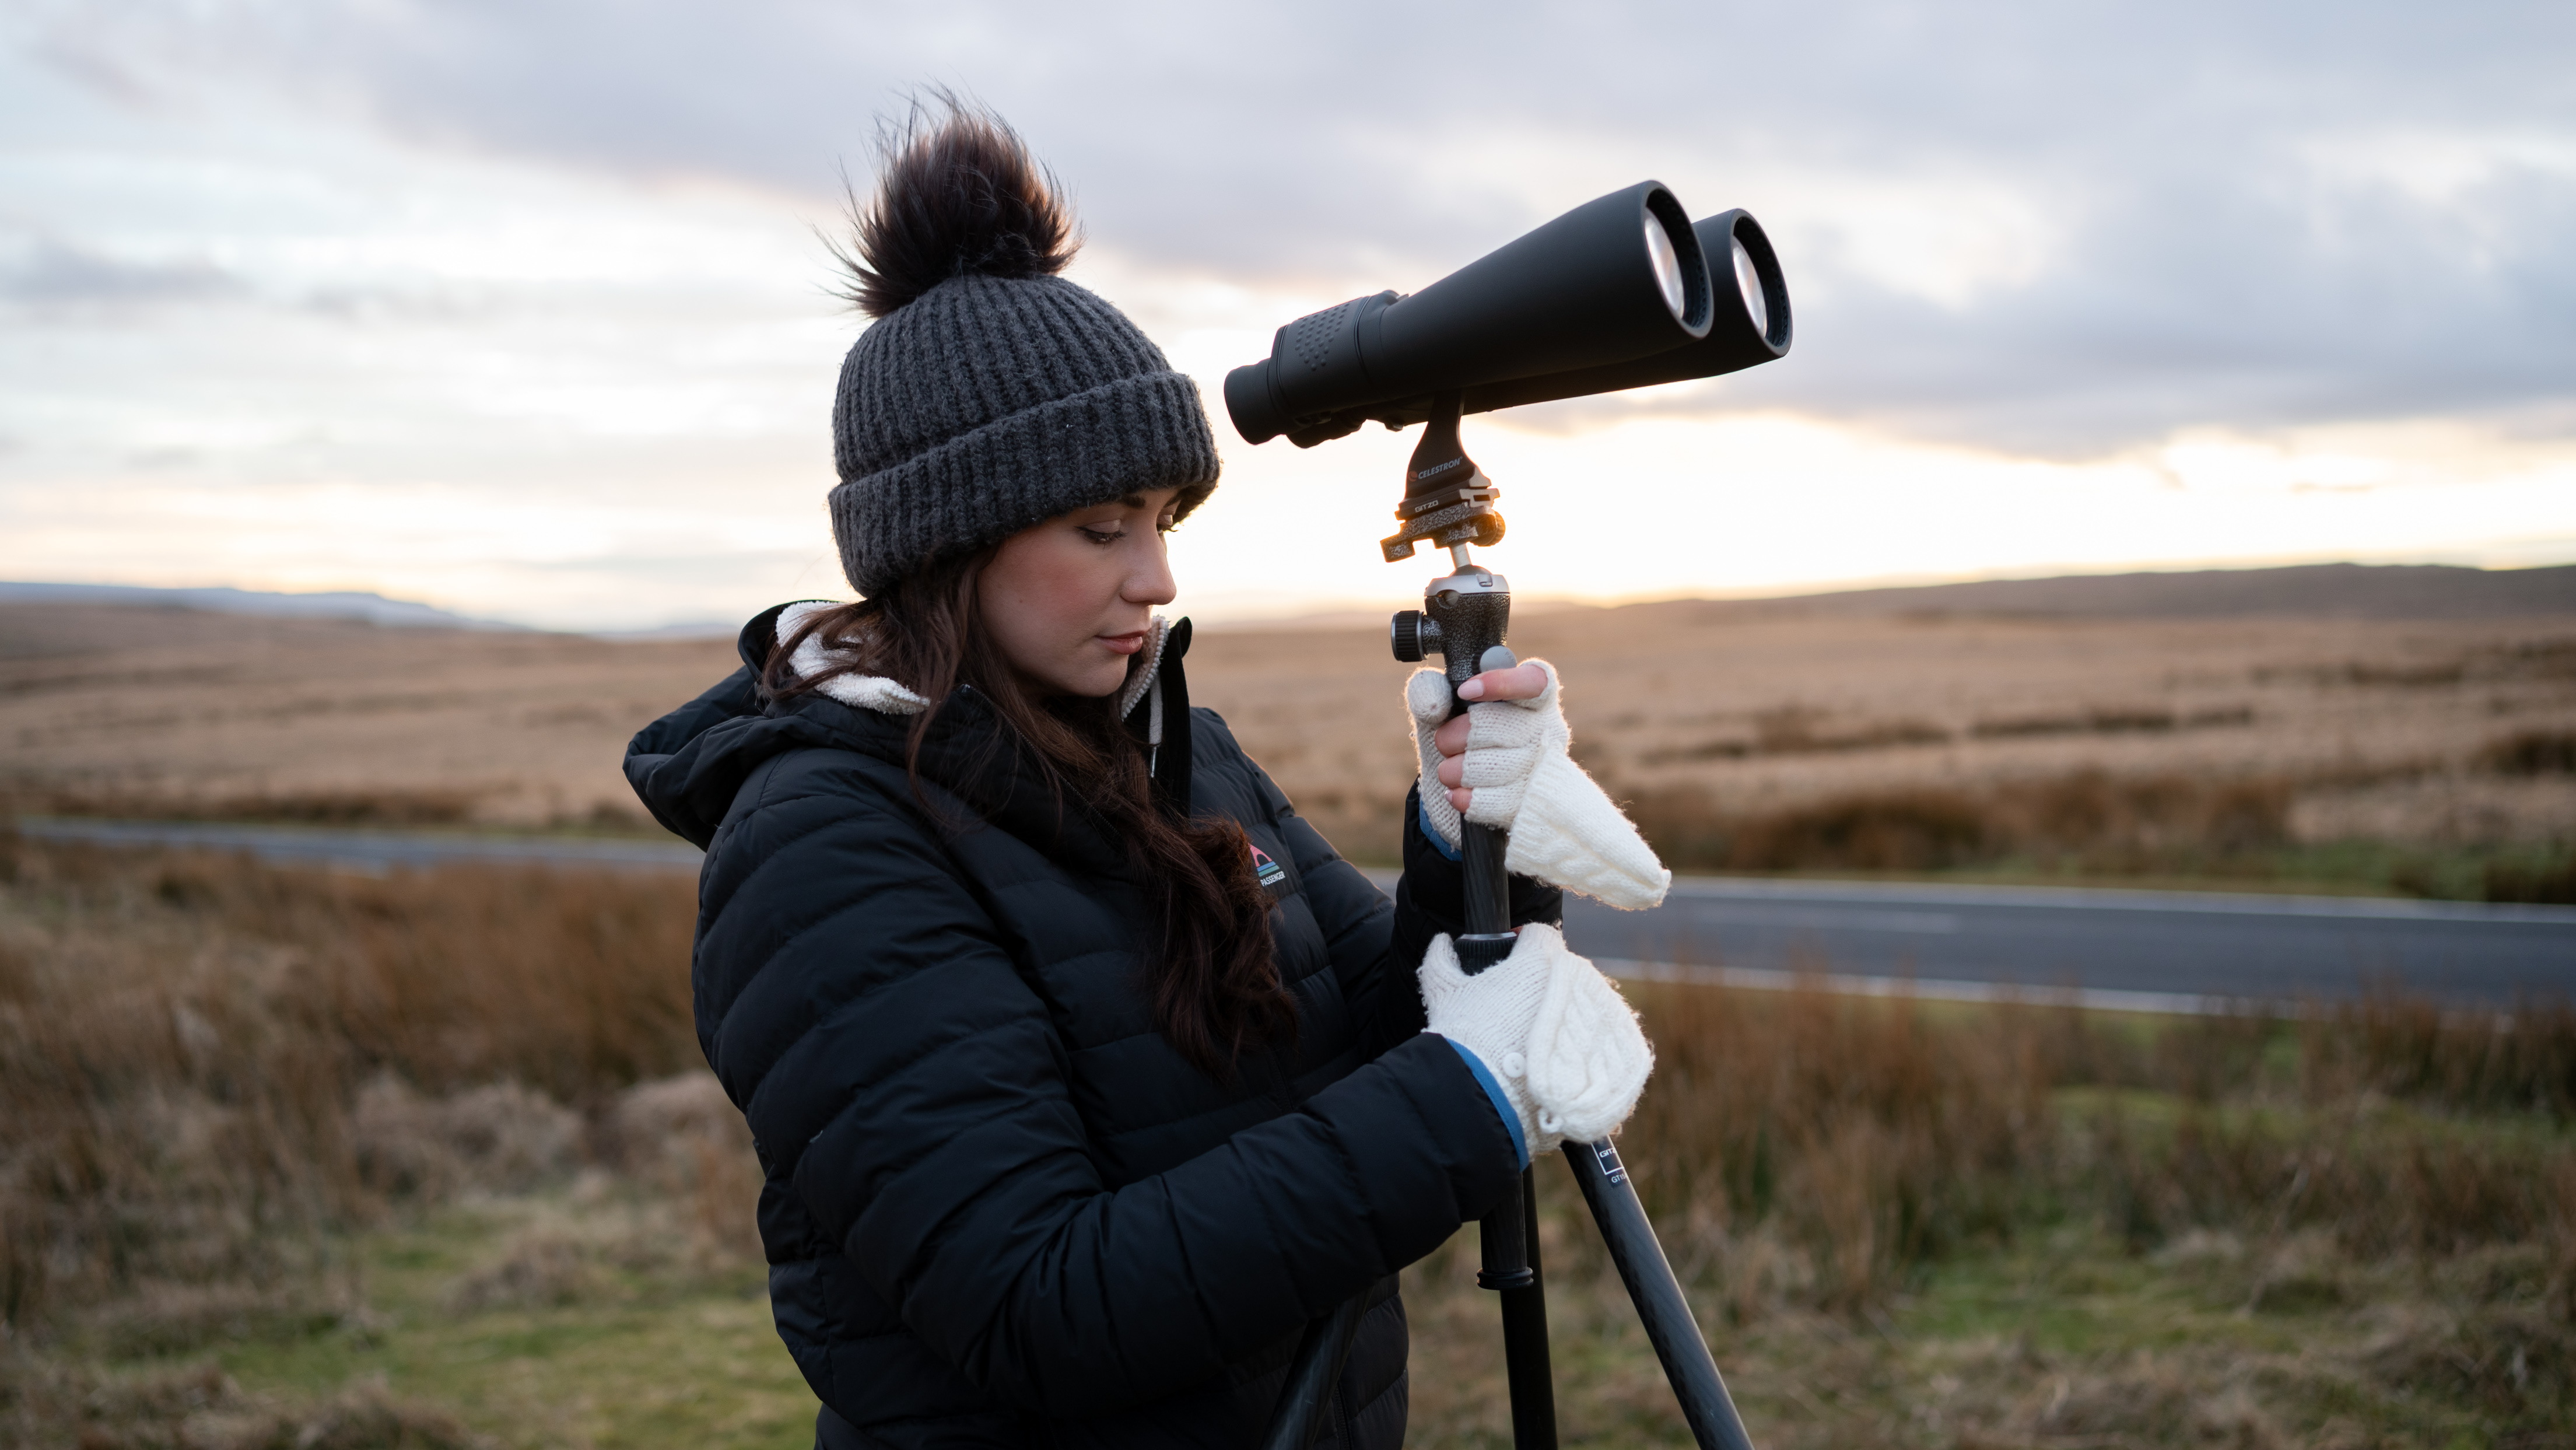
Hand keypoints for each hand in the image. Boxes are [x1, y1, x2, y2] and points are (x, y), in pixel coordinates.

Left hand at [1404, 661, 1671, 909]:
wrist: (1459, 816)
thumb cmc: (1453, 757)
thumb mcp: (1434, 724)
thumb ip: (1430, 699)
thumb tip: (1436, 695)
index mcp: (1531, 701)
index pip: (1534, 679)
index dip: (1503, 683)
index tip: (1468, 694)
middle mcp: (1549, 733)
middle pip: (1511, 726)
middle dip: (1469, 737)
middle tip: (1447, 745)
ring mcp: (1550, 773)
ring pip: (1512, 765)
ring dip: (1469, 772)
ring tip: (1450, 778)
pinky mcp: (1542, 812)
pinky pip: (1512, 803)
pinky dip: (1478, 802)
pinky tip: (1462, 802)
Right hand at [1419, 925, 1654, 1154]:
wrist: (1484, 1092)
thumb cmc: (1465, 1036)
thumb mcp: (1444, 993)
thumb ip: (1440, 961)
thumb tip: (1439, 942)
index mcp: (1537, 962)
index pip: (1540, 935)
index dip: (1522, 944)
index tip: (1510, 958)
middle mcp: (1569, 985)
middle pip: (1561, 971)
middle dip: (1541, 982)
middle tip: (1514, 1003)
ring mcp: (1585, 1019)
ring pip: (1576, 1004)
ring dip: (1558, 1012)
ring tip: (1528, 1036)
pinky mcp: (1593, 1053)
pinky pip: (1586, 1038)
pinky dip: (1570, 1043)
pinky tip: (1544, 1057)